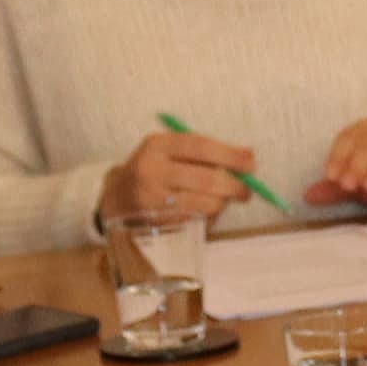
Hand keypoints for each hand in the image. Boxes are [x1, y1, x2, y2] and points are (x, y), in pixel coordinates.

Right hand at [109, 129, 249, 224]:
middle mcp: (152, 169)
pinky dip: (209, 215)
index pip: (200, 147)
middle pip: (205, 178)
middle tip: (246, 190)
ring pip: (202, 202)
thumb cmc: (153, 170)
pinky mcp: (156, 221)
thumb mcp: (169, 151)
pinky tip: (210, 210)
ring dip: (222, 203)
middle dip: (233, 185)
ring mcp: (152, 198)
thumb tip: (248, 154)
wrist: (116, 198)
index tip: (250, 163)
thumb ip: (204, 151)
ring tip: (227, 200)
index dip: (229, 155)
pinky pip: (194, 219)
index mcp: (157, 145)